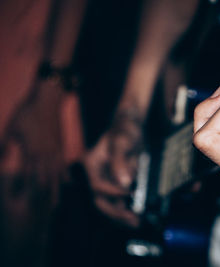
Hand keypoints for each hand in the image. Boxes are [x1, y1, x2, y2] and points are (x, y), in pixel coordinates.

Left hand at [0, 78, 65, 208]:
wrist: (47, 100)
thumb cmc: (26, 113)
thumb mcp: (11, 129)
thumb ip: (4, 147)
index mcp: (32, 151)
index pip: (30, 177)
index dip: (29, 194)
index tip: (26, 207)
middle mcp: (46, 154)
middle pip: (46, 181)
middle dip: (45, 197)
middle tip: (44, 213)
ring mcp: (56, 151)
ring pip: (57, 176)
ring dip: (56, 190)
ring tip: (55, 204)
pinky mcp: (60, 147)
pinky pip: (63, 166)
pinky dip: (64, 176)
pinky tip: (66, 182)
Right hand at [84, 111, 142, 226]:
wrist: (130, 128)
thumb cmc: (125, 130)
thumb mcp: (123, 142)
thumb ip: (121, 161)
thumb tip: (124, 182)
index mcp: (91, 164)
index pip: (96, 185)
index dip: (111, 192)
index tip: (128, 193)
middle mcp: (95, 175)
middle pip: (99, 200)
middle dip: (115, 213)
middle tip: (132, 220)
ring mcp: (105, 181)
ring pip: (108, 204)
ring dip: (121, 216)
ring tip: (136, 222)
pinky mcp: (115, 185)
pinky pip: (118, 202)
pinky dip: (125, 210)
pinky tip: (136, 216)